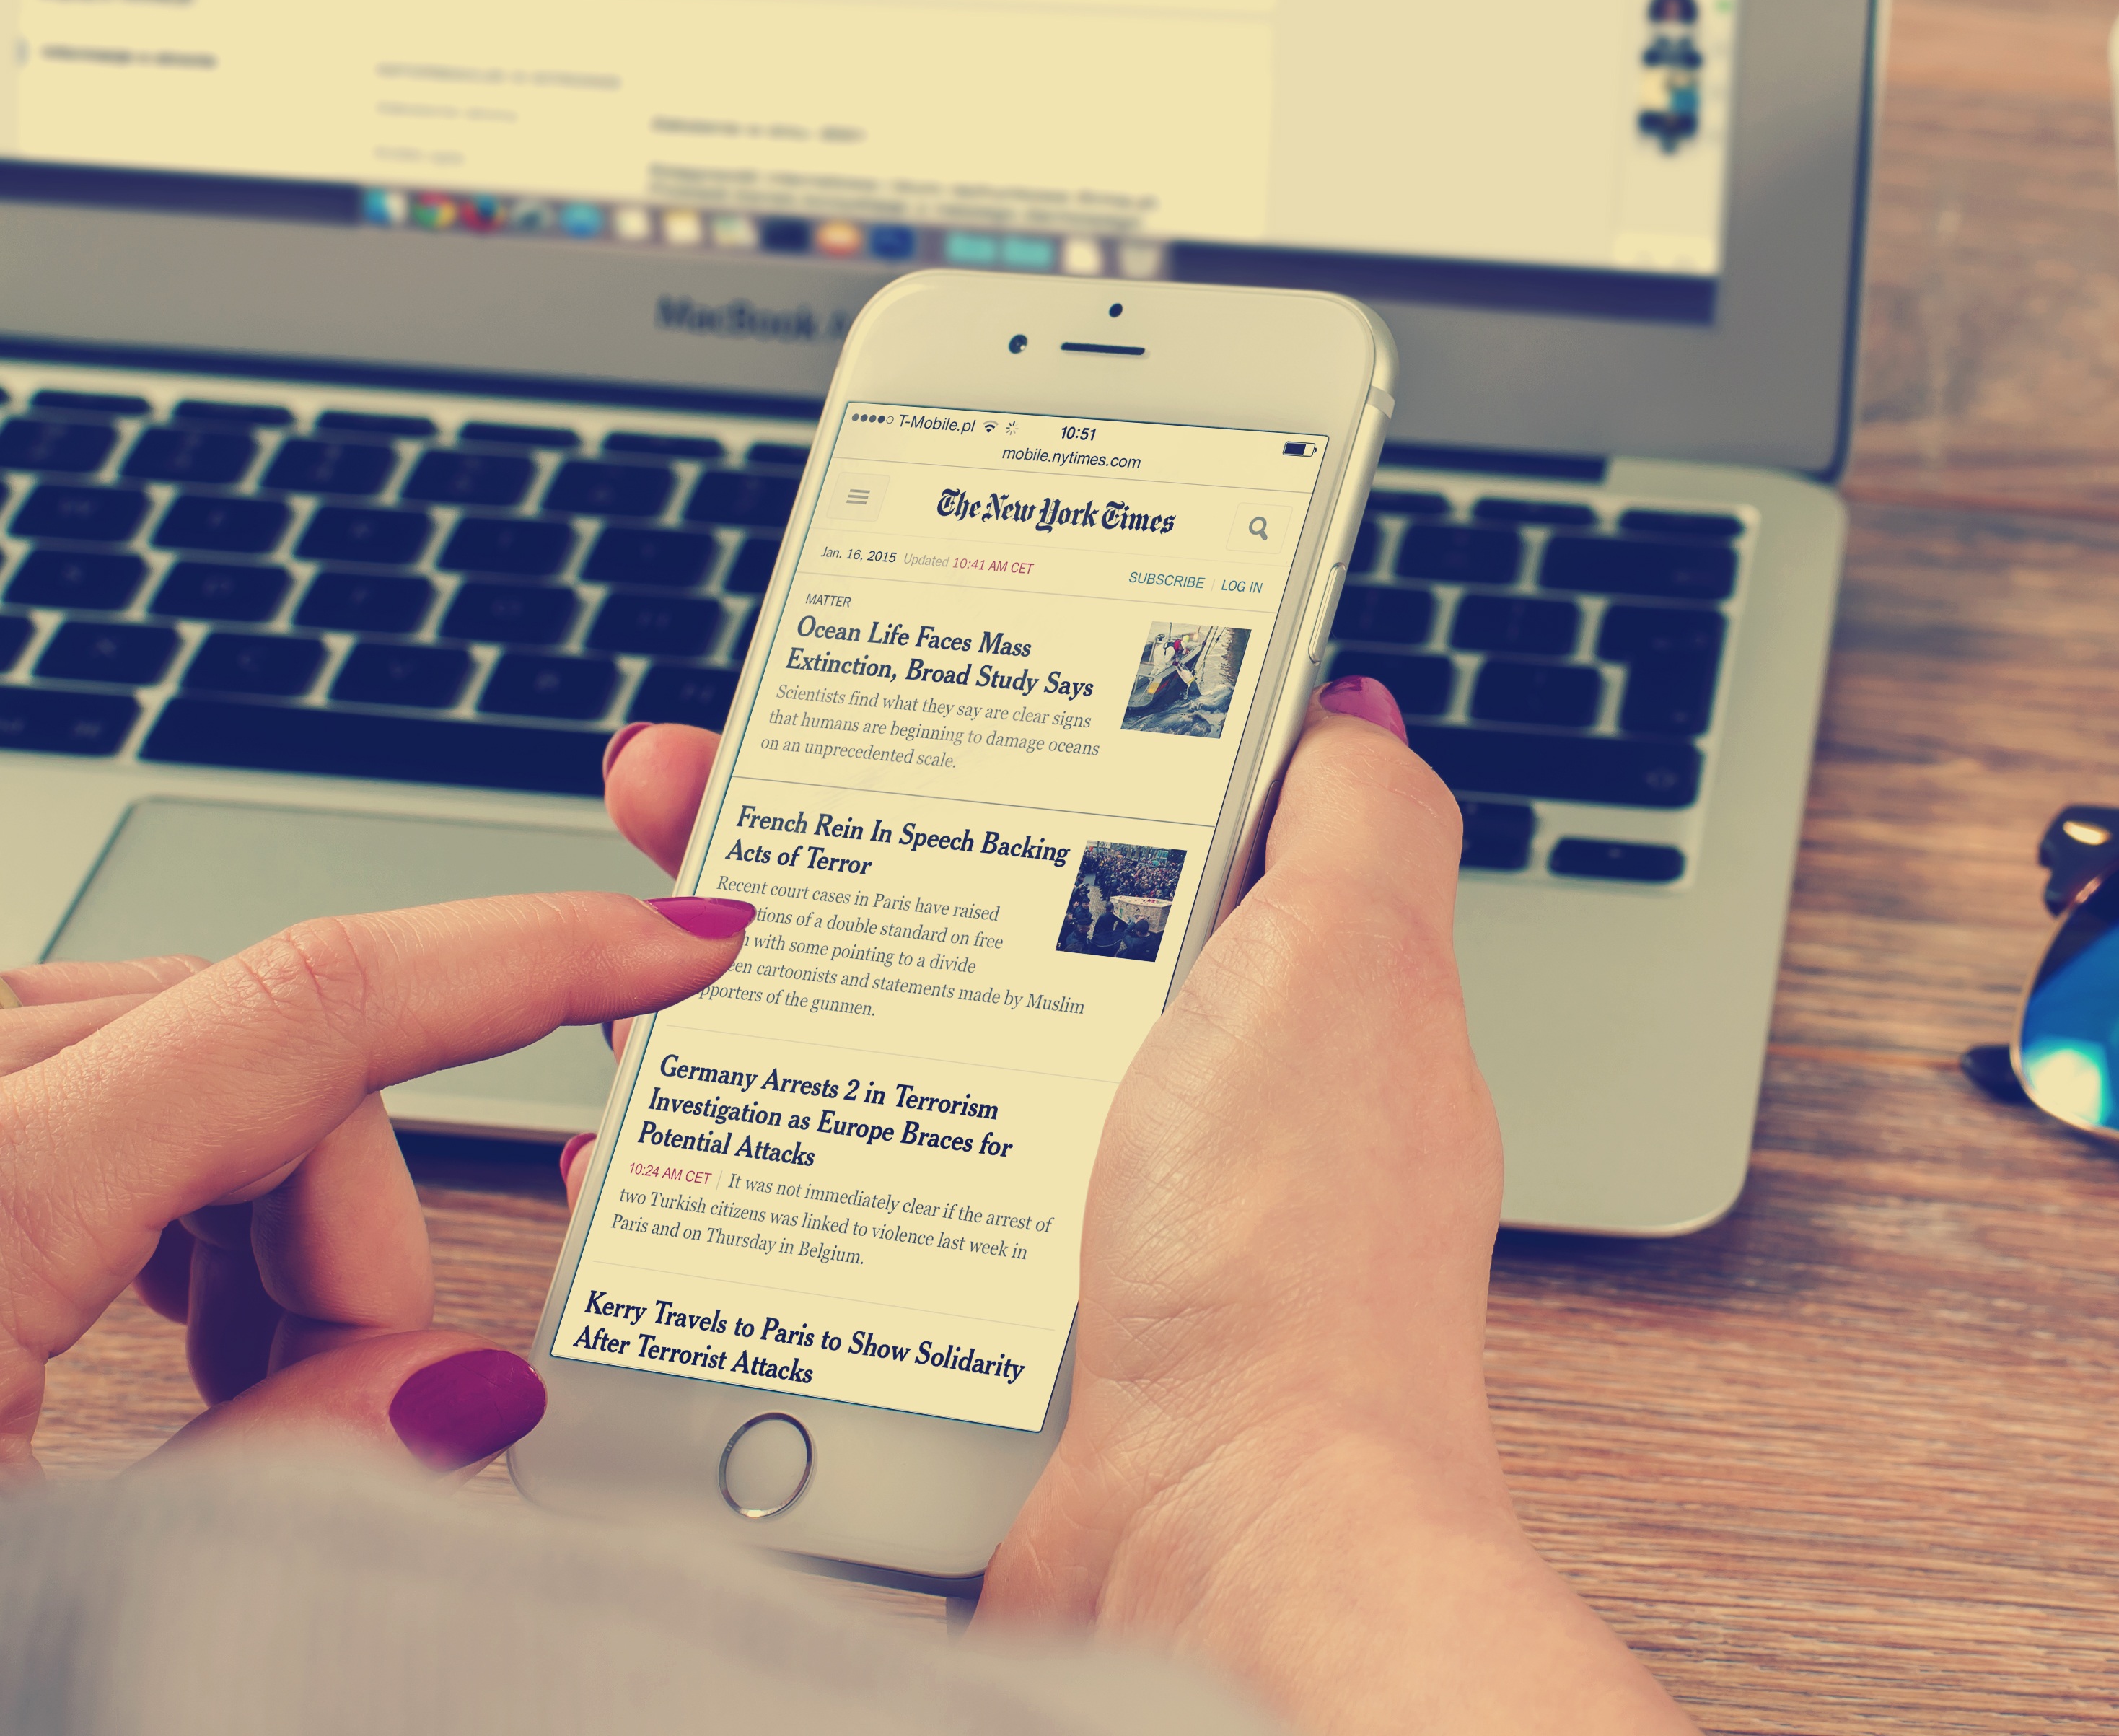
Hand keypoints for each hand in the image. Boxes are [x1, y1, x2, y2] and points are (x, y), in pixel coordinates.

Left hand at [0, 895, 751, 1477]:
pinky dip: (183, 1178)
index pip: (318, 1007)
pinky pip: (113, 1060)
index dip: (537, 959)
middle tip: (339, 1406)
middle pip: (283, 1057)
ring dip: (275, 1211)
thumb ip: (273, 1473)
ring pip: (208, 1048)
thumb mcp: (55, 1578)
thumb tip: (470, 1388)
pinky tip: (157, 1309)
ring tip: (225, 1386)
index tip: (687, 942)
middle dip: (363, 1229)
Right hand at [591, 692, 1694, 1735]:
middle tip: (682, 794)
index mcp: (1259, 998)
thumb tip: (1343, 705)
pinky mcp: (971, 1332)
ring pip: (872, 1064)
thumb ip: (1356, 820)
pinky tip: (649, 1136)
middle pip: (958, 925)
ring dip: (744, 1001)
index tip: (863, 692)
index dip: (984, 740)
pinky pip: (829, 1223)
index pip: (1103, 817)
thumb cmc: (1297, 1281)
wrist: (1221, 1552)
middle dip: (812, 847)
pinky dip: (732, 1174)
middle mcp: (1164, 1104)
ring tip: (635, 955)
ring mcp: (1061, 1224)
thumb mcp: (1351, 969)